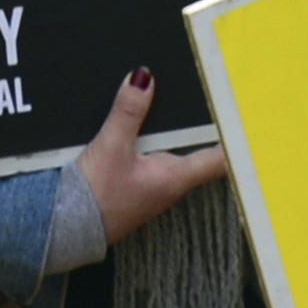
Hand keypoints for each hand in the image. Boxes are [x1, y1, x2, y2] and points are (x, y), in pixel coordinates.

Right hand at [69, 65, 224, 246]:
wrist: (62, 229)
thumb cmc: (92, 199)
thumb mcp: (111, 147)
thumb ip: (128, 112)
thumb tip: (143, 78)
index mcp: (174, 178)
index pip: (218, 158)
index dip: (233, 139)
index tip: (245, 118)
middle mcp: (169, 184)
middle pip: (194, 150)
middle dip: (197, 124)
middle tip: (206, 94)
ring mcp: (152, 188)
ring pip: (170, 153)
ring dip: (170, 132)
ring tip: (168, 101)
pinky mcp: (134, 187)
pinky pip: (150, 159)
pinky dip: (149, 140)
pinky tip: (138, 126)